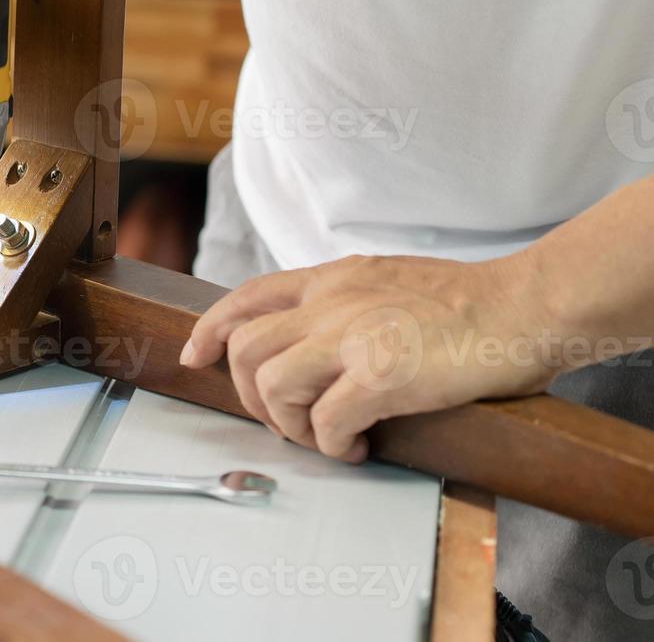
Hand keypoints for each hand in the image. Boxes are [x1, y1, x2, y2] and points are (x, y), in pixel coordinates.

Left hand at [179, 254, 556, 462]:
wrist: (527, 305)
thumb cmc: (469, 304)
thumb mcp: (386, 280)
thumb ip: (343, 302)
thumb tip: (311, 345)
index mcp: (333, 277)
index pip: (247, 296)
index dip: (210, 329)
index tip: (196, 355)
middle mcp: (333, 301)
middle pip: (246, 349)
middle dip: (252, 396)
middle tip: (286, 420)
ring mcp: (354, 335)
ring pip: (272, 385)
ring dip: (288, 424)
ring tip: (324, 436)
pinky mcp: (382, 374)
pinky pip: (325, 421)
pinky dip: (332, 444)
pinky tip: (357, 446)